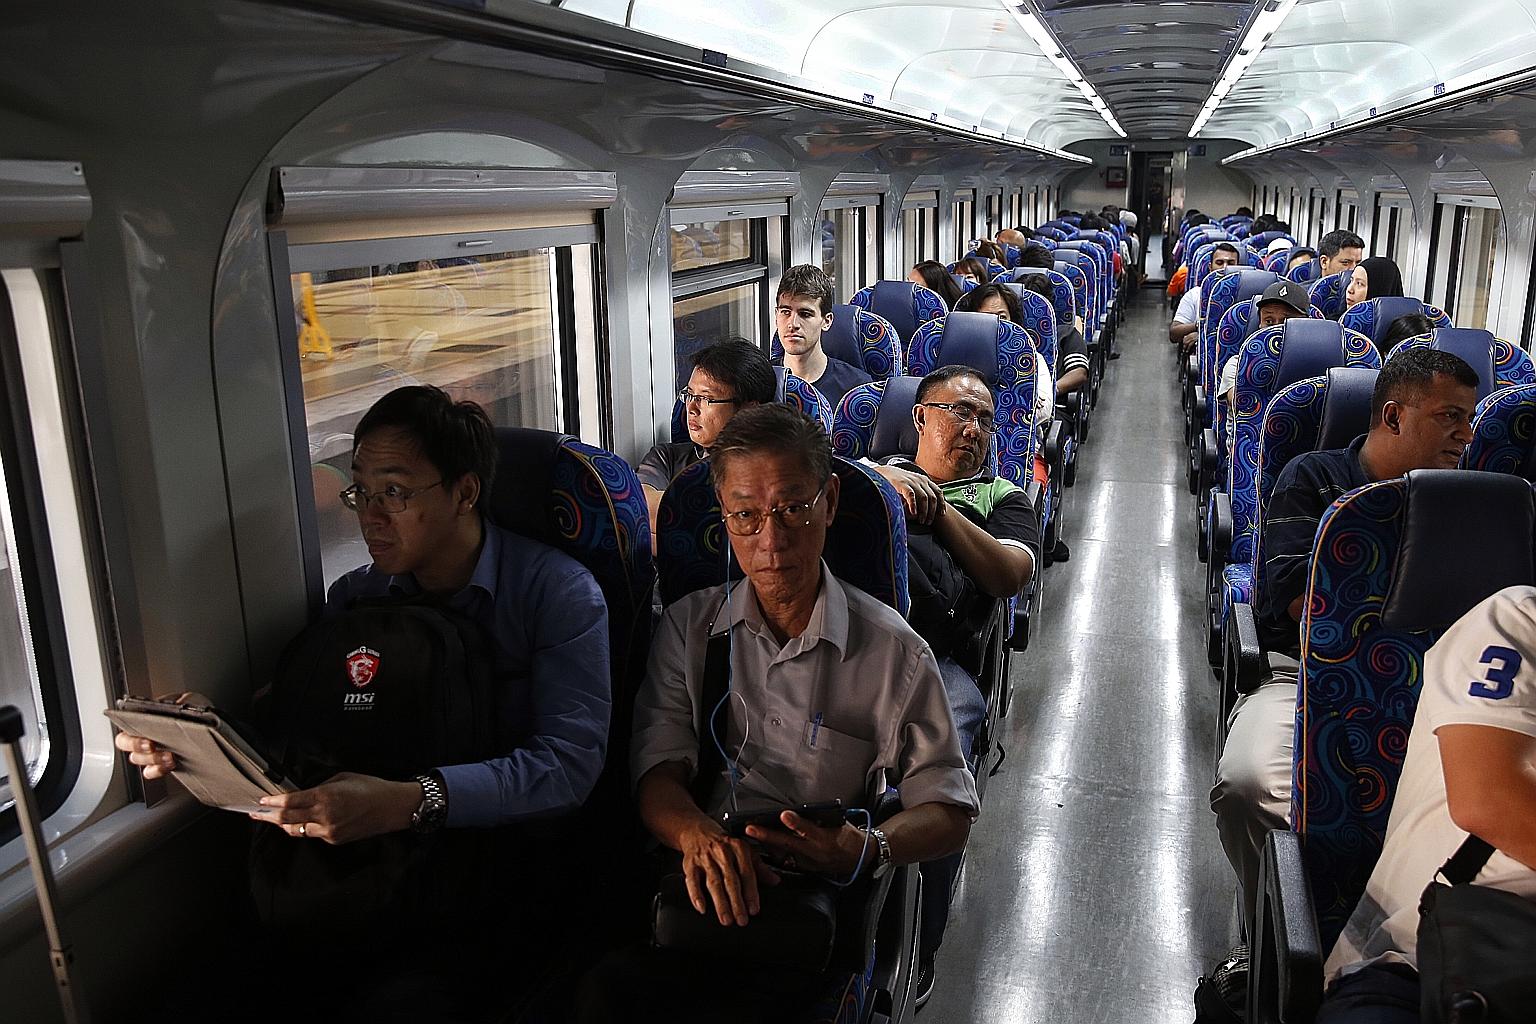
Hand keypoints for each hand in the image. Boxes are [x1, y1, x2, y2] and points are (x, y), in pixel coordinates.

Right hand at [112, 691, 211, 779]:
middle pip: (126, 742)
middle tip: (151, 745)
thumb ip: (183, 700)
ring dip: (152, 758)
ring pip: (137, 758)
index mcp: (145, 716)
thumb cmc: (195, 712)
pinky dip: (157, 770)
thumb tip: (179, 705)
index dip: (128, 726)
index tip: (144, 730)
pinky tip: (171, 765)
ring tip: (170, 756)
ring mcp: (150, 750)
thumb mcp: (192, 700)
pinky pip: (149, 771)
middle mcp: (143, 734)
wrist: (209, 728)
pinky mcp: (160, 764)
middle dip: (136, 745)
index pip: (125, 722)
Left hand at [250, 772, 420, 844]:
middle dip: (268, 816)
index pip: (290, 802)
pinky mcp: (335, 839)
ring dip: (283, 825)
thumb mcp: (342, 778)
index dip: (272, 802)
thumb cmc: (371, 788)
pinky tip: (301, 823)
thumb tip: (304, 791)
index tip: (262, 801)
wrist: (392, 807)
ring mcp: (329, 830)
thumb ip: (321, 785)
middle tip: (256, 813)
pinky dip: (305, 828)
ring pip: (297, 830)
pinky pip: (313, 834)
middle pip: (287, 820)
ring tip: (273, 820)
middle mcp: (324, 815)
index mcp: (325, 796)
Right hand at [678, 819, 779, 926]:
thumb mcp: (744, 851)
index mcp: (738, 848)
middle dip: (736, 902)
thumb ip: (760, 867)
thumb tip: (775, 881)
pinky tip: (702, 908)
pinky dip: (696, 895)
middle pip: (730, 880)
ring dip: (720, 903)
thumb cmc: (724, 844)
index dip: (751, 892)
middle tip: (741, 920)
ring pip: (713, 883)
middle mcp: (722, 852)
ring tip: (726, 919)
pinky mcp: (690, 864)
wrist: (698, 831)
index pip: (747, 873)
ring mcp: (705, 858)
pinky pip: (692, 881)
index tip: (754, 909)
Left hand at [745, 810, 866, 877]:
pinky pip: (786, 861)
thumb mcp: (838, 823)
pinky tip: (761, 846)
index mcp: (826, 839)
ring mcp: (809, 863)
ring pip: (783, 854)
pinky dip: (773, 853)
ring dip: (765, 844)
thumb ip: (817, 819)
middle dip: (768, 836)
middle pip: (789, 844)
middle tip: (750, 828)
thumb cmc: (848, 837)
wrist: (859, 859)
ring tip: (750, 834)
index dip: (796, 823)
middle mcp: (815, 853)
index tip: (783, 814)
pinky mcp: (805, 869)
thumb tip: (795, 812)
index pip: (810, 830)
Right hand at [873, 465, 945, 525]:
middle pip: (932, 497)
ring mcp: (912, 482)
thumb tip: (930, 507)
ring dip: (924, 511)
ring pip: (924, 498)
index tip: (942, 514)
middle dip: (932, 512)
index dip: (941, 504)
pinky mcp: (902, 484)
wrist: (883, 472)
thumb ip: (921, 492)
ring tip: (921, 521)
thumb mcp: (913, 485)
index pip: (938, 492)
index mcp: (925, 480)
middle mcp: (920, 480)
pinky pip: (911, 496)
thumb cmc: (899, 483)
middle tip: (928, 522)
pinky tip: (913, 514)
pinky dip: (914, 505)